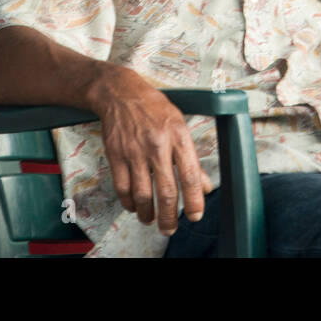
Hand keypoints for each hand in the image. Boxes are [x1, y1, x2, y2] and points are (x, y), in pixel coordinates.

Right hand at [94, 68, 213, 234]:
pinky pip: (122, 187)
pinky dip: (128, 202)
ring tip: (151, 220)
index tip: (195, 215)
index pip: (190, 175)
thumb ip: (192, 158)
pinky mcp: (116, 154)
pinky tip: (134, 206)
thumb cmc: (154, 109)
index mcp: (178, 136)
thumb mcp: (180, 126)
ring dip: (147, 213)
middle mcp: (157, 145)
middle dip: (170, 217)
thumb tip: (204, 186)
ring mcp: (135, 151)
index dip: (194, 200)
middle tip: (170, 228)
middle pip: (166, 191)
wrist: (121, 93)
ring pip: (142, 194)